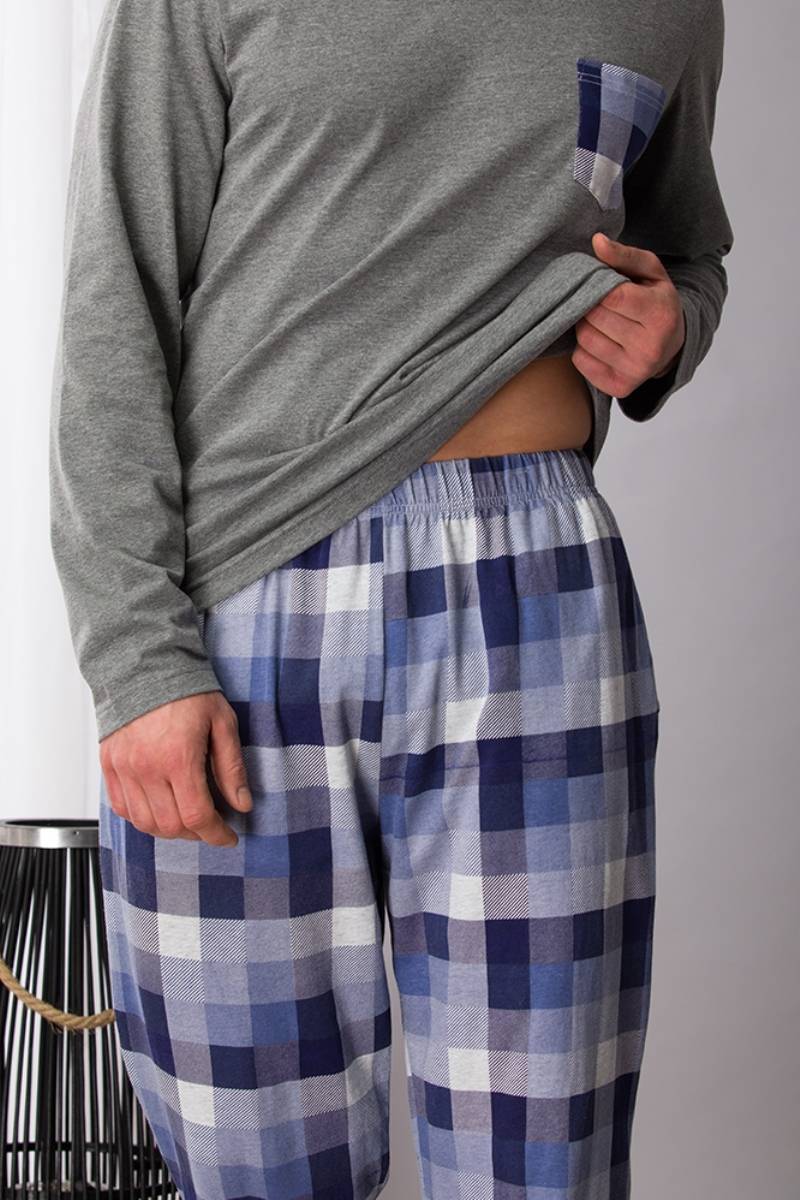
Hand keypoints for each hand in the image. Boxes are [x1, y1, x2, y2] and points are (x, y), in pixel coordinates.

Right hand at [99, 691, 251, 845]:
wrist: (145, 665)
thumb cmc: (186, 690)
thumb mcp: (222, 722)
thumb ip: (231, 767)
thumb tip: (243, 803)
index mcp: (178, 758)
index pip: (197, 816)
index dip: (216, 834)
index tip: (228, 837)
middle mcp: (147, 768)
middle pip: (170, 825)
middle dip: (196, 834)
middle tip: (210, 825)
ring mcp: (124, 768)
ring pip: (145, 823)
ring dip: (169, 830)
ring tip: (187, 819)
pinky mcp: (110, 765)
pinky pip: (122, 808)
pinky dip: (141, 818)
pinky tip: (159, 809)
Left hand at [571, 232, 685, 396]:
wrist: (673, 346)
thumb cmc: (657, 301)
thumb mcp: (650, 272)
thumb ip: (624, 255)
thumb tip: (596, 242)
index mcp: (661, 315)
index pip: (612, 297)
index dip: (599, 287)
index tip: (601, 284)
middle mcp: (650, 348)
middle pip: (595, 317)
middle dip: (592, 305)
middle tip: (602, 303)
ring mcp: (635, 371)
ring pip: (585, 338)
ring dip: (586, 325)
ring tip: (603, 321)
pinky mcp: (619, 387)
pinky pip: (580, 361)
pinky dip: (583, 349)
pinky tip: (601, 341)